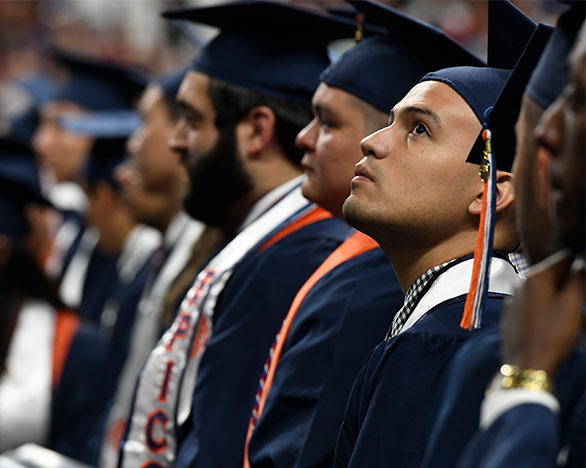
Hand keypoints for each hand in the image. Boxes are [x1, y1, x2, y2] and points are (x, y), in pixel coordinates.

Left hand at [502, 250, 584, 374]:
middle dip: (572, 289)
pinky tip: (561, 330)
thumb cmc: (550, 337)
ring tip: (576, 325)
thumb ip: (578, 279)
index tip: (584, 281)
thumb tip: (581, 261)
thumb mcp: (572, 305)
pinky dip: (551, 314)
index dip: (580, 265)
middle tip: (582, 307)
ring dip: (564, 303)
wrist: (526, 365)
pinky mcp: (512, 315)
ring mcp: (514, 299)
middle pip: (554, 277)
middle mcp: (520, 284)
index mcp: (534, 277)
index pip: (563, 258)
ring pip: (546, 294)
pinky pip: (536, 307)